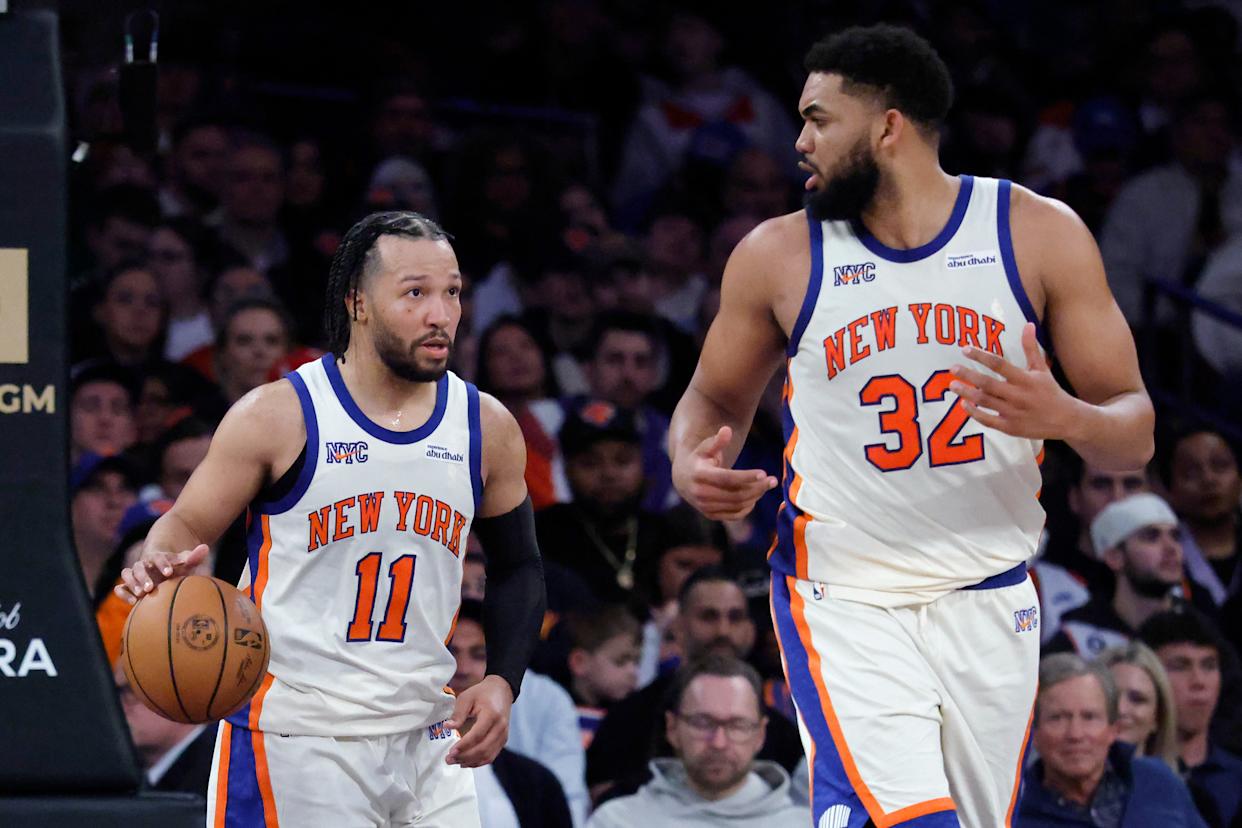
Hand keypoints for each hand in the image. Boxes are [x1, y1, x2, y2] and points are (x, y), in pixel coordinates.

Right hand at [116, 544, 209, 603]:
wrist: (162, 570)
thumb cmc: (176, 567)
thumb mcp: (185, 562)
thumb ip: (194, 557)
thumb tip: (205, 547)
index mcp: (158, 557)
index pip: (158, 557)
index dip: (162, 564)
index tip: (169, 572)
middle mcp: (144, 564)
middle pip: (140, 566)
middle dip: (144, 576)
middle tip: (150, 587)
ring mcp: (135, 574)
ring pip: (127, 574)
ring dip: (132, 583)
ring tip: (140, 594)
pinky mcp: (128, 585)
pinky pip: (120, 588)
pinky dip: (122, 593)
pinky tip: (132, 602)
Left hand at [445, 675, 512, 767]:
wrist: (501, 690)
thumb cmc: (483, 693)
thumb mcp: (467, 697)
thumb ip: (458, 713)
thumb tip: (447, 727)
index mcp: (492, 715)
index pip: (477, 735)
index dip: (463, 745)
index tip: (450, 751)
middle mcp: (500, 727)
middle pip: (483, 749)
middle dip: (464, 757)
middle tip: (449, 759)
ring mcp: (503, 735)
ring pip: (488, 756)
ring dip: (470, 762)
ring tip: (455, 761)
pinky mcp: (503, 740)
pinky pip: (491, 755)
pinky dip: (478, 762)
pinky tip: (466, 761)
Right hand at [673, 426, 776, 520]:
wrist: (682, 478)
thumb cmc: (699, 458)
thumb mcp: (706, 447)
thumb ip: (717, 440)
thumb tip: (727, 430)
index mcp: (699, 474)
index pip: (727, 478)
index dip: (746, 476)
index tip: (764, 473)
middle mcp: (700, 493)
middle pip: (735, 494)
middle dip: (757, 487)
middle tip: (773, 480)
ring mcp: (705, 506)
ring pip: (737, 505)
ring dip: (755, 496)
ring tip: (766, 486)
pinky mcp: (710, 515)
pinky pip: (734, 515)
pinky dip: (747, 507)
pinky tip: (755, 497)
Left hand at [950, 322, 1082, 440]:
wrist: (1066, 420)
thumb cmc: (1050, 391)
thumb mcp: (1042, 369)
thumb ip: (1031, 348)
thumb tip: (1028, 324)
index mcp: (1026, 379)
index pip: (999, 364)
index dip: (981, 356)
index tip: (965, 349)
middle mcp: (1018, 395)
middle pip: (988, 384)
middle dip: (968, 375)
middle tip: (952, 368)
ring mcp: (1013, 412)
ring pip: (984, 402)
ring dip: (966, 393)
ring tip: (952, 385)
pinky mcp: (1010, 427)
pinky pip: (987, 420)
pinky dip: (974, 412)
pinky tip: (964, 404)